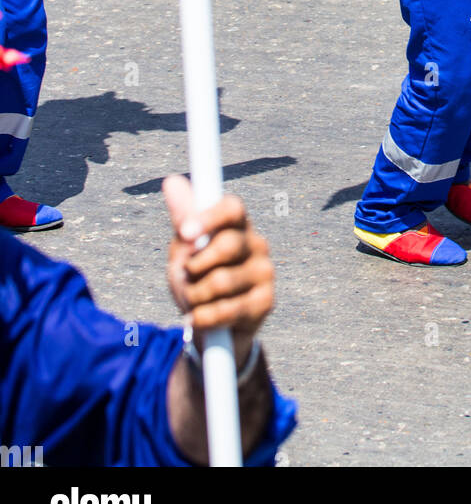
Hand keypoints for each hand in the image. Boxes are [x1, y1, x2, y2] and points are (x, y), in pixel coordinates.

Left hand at [163, 175, 274, 363]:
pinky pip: (226, 310)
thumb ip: (182, 218)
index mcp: (237, 224)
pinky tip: (199, 317)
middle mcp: (258, 244)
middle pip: (228, 245)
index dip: (209, 217)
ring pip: (222, 281)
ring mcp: (265, 273)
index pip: (232, 208)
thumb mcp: (184, 249)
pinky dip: (203, 317)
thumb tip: (171, 180)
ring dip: (194, 295)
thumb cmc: (197, 277)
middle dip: (196, 265)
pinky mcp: (266, 302)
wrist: (210, 323)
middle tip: (186, 275)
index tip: (185, 233)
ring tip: (192, 300)